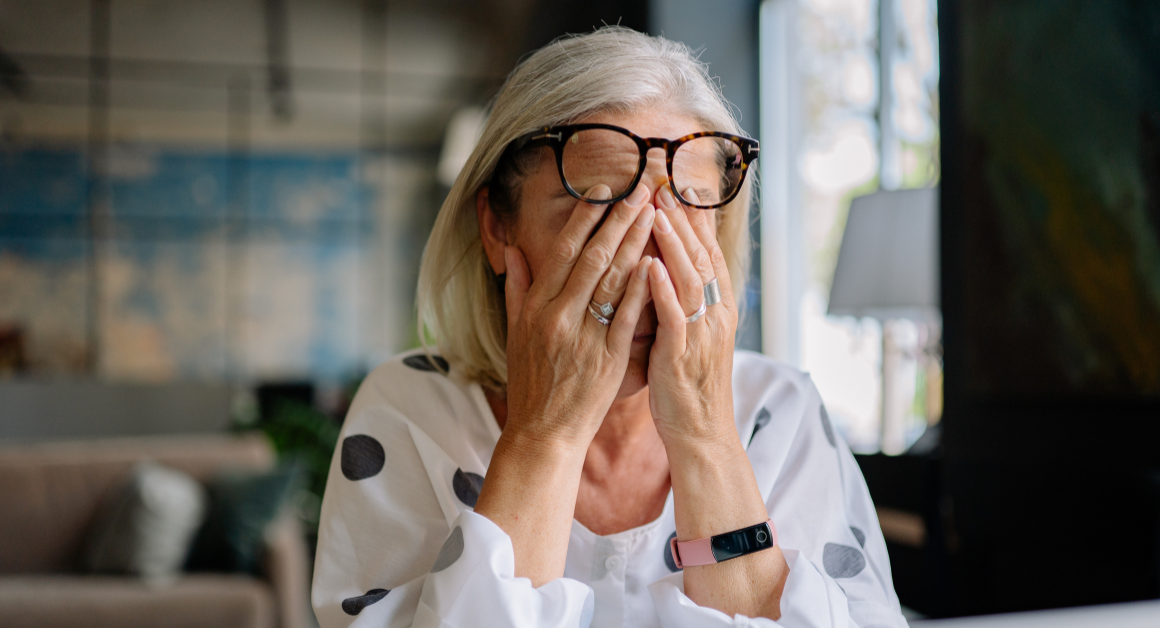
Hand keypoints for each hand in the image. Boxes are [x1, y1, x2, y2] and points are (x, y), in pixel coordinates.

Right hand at [501, 185, 655, 449]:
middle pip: (592, 256)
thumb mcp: (514, 333)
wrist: (542, 432)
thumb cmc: (531, 384)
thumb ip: (516, 289)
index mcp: (535, 306)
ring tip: (654, 213)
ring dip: (635, 242)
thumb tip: (511, 250)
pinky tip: (656, 261)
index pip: (563, 251)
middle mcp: (557, 315)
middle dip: (618, 218)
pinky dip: (642, 287)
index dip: (584, 218)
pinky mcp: (607, 357)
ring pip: (612, 279)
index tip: (603, 189)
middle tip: (641, 188)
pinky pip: (627, 315)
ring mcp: (583, 336)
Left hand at [645, 187, 738, 448]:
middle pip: (700, 258)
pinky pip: (674, 318)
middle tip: (664, 184)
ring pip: (690, 280)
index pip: (706, 254)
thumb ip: (682, 303)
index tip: (677, 186)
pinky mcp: (682, 355)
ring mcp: (700, 334)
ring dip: (673, 245)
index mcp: (716, 310)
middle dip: (682, 219)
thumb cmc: (688, 386)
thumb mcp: (690, 336)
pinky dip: (663, 291)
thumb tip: (666, 268)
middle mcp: (714, 316)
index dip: (693, 220)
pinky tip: (649, 267)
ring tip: (657, 213)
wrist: (701, 435)